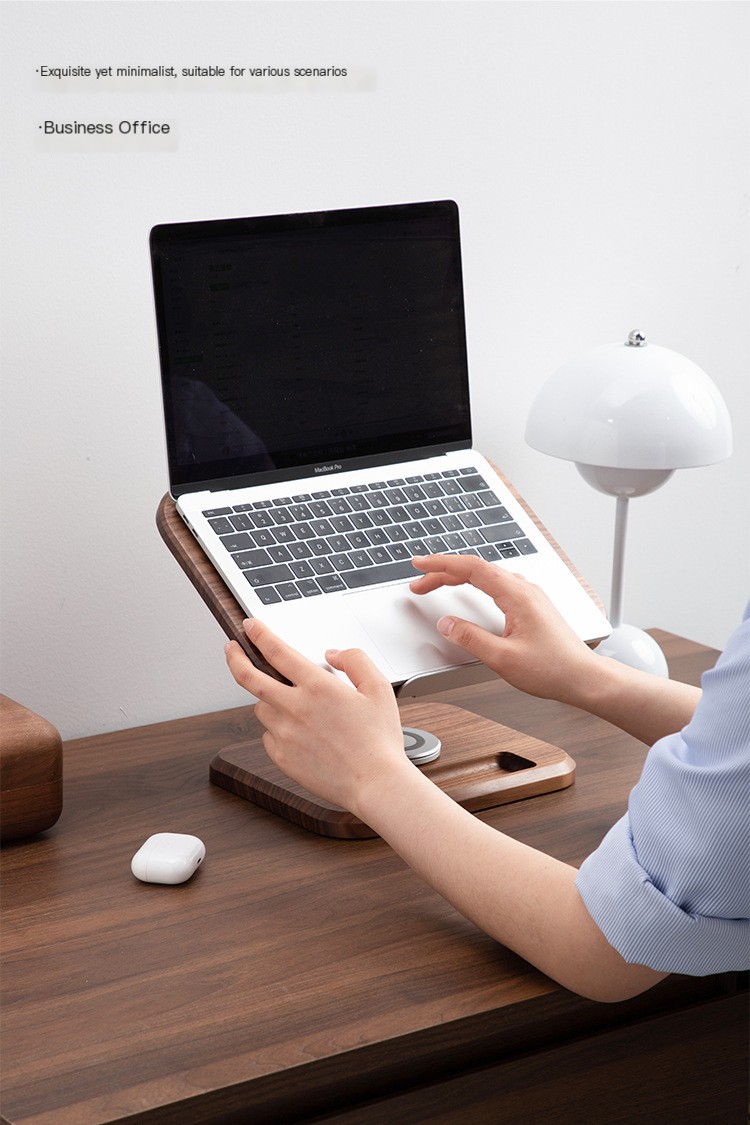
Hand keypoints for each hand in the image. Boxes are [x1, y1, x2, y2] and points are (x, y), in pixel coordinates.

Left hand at [225, 619, 409, 814]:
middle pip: (248, 677)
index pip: (276, 651)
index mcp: (318, 687)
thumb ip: (355, 660)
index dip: (259, 634)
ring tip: (294, 706)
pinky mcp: (281, 757)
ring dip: (269, 700)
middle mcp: (295, 708)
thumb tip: (332, 654)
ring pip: (261, 708)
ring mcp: (284, 734)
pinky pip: (269, 736)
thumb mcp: (379, 688)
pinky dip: (278, 729)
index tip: (250, 626)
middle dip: (234, 657)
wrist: (375, 783)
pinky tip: (301, 734)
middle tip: (231, 648)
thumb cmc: (379, 740)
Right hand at [409, 554, 596, 704]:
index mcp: (517, 595)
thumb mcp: (503, 658)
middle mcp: (525, 590)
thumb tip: (446, 624)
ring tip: (437, 583)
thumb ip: (470, 638)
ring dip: (459, 577)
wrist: (583, 678)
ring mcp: (530, 596)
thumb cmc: (553, 669)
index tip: (420, 564)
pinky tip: (470, 591)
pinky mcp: (532, 606)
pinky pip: (498, 584)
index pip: (472, 568)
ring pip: (488, 575)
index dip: (441, 564)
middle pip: (477, 569)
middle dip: (444, 572)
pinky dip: (475, 584)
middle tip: (419, 582)